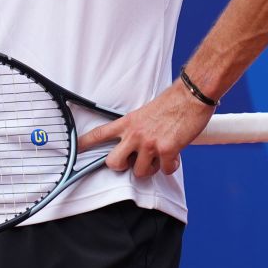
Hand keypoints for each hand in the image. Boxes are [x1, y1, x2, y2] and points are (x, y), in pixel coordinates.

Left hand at [77, 82, 215, 177]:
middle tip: (134, 161)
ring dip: (151, 168)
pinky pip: (164, 170)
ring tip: (160, 156)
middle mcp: (135, 134)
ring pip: (140, 173)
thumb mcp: (145, 112)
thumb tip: (136, 143)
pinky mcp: (167, 150)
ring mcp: (150, 143)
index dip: (84, 143)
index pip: (100, 133)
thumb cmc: (173, 101)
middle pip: (114, 163)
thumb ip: (137, 127)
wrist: (192, 94)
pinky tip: (175, 155)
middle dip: (122, 167)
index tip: (75, 149)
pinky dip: (170, 166)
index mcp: (128, 122)